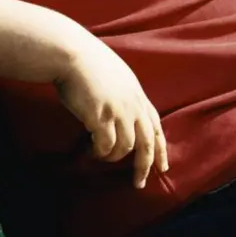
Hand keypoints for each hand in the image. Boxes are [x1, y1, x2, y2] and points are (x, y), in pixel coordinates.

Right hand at [54, 40, 167, 188]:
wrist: (72, 53)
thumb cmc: (89, 64)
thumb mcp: (119, 79)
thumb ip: (127, 98)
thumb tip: (125, 117)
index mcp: (140, 98)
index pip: (157, 129)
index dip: (161, 150)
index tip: (163, 168)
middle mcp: (134, 107)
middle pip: (147, 144)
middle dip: (145, 166)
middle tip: (139, 182)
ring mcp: (119, 112)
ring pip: (125, 148)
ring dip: (113, 157)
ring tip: (102, 156)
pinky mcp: (101, 117)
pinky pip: (106, 145)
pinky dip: (101, 152)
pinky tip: (93, 151)